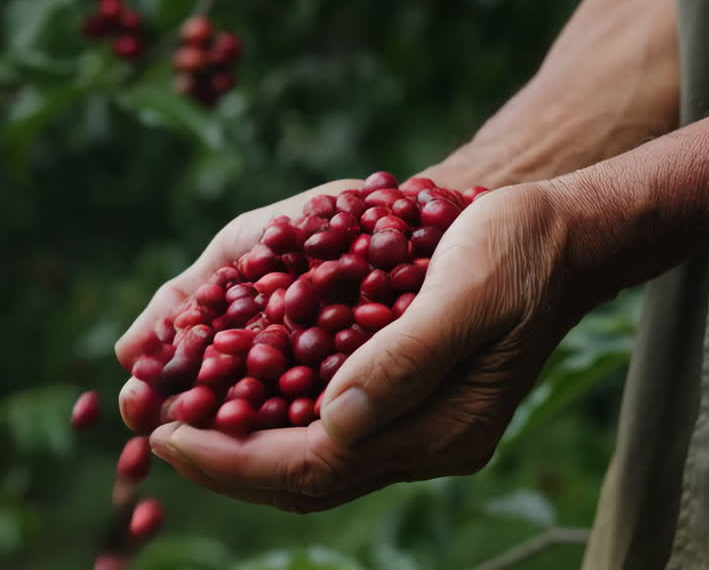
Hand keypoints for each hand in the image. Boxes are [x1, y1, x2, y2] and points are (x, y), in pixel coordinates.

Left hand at [146, 183, 601, 511]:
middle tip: (147, 425)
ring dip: (235, 438)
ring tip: (170, 409)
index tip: (168, 436)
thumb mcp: (468, 294)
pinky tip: (228, 382)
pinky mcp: (403, 395)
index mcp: (443, 430)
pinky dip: (266, 410)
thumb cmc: (519, 252)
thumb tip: (333, 420)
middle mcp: (423, 440)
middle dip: (220, 457)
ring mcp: (413, 422)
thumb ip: (405, 359)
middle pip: (303, 474)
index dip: (236, 459)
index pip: (319, 466)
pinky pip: (321, 422)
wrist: (561, 235)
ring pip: (305, 454)